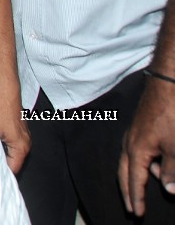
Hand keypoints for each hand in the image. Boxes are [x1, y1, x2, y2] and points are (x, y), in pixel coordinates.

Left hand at [0, 93, 30, 173]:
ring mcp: (24, 136)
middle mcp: (26, 143)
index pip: (14, 169)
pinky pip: (13, 143)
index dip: (2, 172)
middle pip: (14, 161)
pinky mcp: (20, 130)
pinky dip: (4, 145)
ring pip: (13, 152)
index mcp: (21, 148)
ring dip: (3, 154)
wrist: (6, 92)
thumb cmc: (0, 110)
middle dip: (2, 164)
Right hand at [118, 75, 174, 215]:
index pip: (134, 180)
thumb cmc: (171, 113)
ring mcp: (134, 132)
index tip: (137, 213)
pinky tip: (155, 163)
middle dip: (128, 191)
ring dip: (136, 176)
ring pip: (129, 160)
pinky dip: (141, 162)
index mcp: (137, 149)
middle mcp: (130, 141)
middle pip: (124, 172)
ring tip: (147, 187)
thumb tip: (170, 191)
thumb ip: (172, 170)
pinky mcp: (141, 125)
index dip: (136, 198)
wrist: (169, 82)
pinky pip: (135, 149)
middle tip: (131, 207)